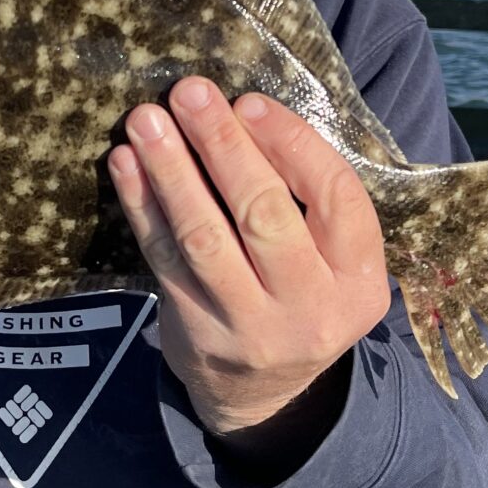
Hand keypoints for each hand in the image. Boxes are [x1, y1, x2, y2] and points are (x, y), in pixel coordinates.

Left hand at [109, 77, 391, 439]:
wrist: (262, 395)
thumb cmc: (298, 296)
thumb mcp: (333, 263)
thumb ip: (310, 202)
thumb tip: (247, 112)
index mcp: (360, 280)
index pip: (336, 198)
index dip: (292, 145)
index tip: (249, 103)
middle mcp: (312, 307)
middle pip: (264, 215)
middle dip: (223, 147)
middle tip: (190, 93)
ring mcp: (251, 327)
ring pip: (206, 237)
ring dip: (172, 171)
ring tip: (147, 121)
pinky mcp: (196, 332)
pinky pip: (165, 258)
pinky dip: (143, 206)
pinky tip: (127, 164)